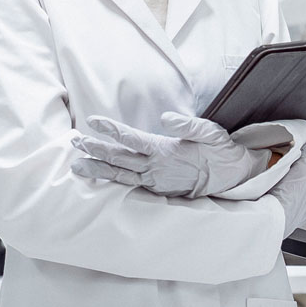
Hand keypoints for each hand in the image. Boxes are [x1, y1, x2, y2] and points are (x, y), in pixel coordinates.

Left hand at [70, 112, 270, 197]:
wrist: (231, 176)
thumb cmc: (219, 150)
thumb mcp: (209, 131)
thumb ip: (187, 125)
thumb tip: (165, 118)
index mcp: (165, 150)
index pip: (132, 138)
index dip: (111, 129)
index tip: (93, 120)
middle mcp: (156, 167)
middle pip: (118, 158)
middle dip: (95, 149)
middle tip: (74, 142)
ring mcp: (155, 180)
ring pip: (120, 175)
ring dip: (97, 168)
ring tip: (76, 165)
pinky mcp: (157, 188)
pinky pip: (130, 185)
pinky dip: (112, 181)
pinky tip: (99, 177)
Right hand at [270, 143, 305, 234]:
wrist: (270, 218)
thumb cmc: (289, 201)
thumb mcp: (302, 170)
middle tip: (298, 149)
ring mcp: (304, 202)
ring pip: (303, 177)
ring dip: (296, 167)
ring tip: (288, 159)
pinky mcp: (290, 204)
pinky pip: (292, 185)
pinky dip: (289, 176)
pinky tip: (282, 172)